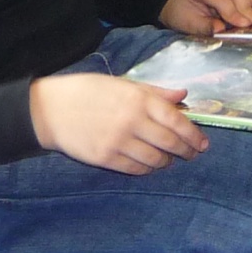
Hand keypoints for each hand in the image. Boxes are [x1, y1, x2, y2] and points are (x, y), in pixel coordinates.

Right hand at [30, 72, 207, 174]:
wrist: (49, 109)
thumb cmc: (87, 91)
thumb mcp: (122, 83)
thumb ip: (154, 92)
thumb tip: (182, 96)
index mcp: (139, 100)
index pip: (177, 121)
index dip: (194, 135)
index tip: (203, 144)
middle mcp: (132, 121)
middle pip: (170, 143)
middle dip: (186, 151)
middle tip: (192, 154)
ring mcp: (118, 142)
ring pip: (154, 159)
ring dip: (166, 162)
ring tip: (170, 160)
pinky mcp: (105, 158)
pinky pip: (135, 168)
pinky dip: (146, 169)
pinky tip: (150, 165)